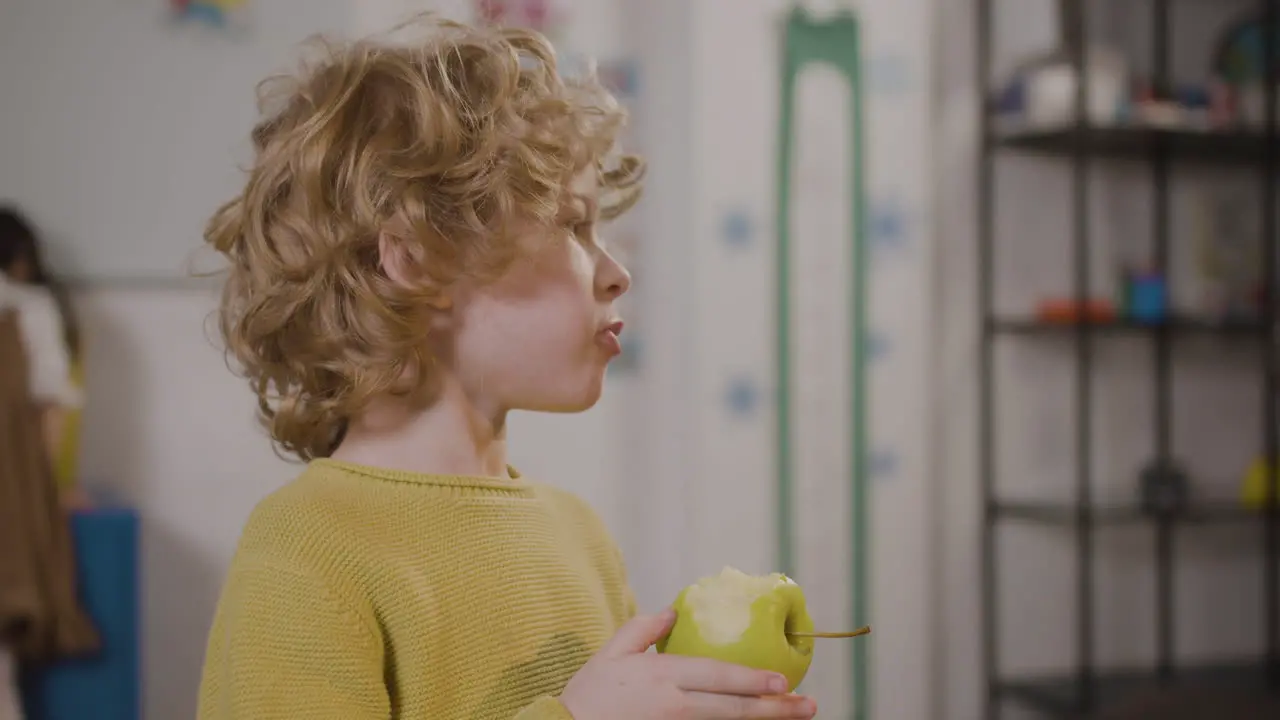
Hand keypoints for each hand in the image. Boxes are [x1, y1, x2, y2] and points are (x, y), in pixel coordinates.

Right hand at [559, 609, 817, 719]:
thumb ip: (643, 628)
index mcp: (662, 676)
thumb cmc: (588, 695)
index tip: (782, 681)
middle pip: (733, 709)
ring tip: (792, 717)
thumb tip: (674, 614)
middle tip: (807, 705)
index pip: (718, 677)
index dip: (753, 679)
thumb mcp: (610, 652)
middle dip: (775, 708)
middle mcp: (674, 706)